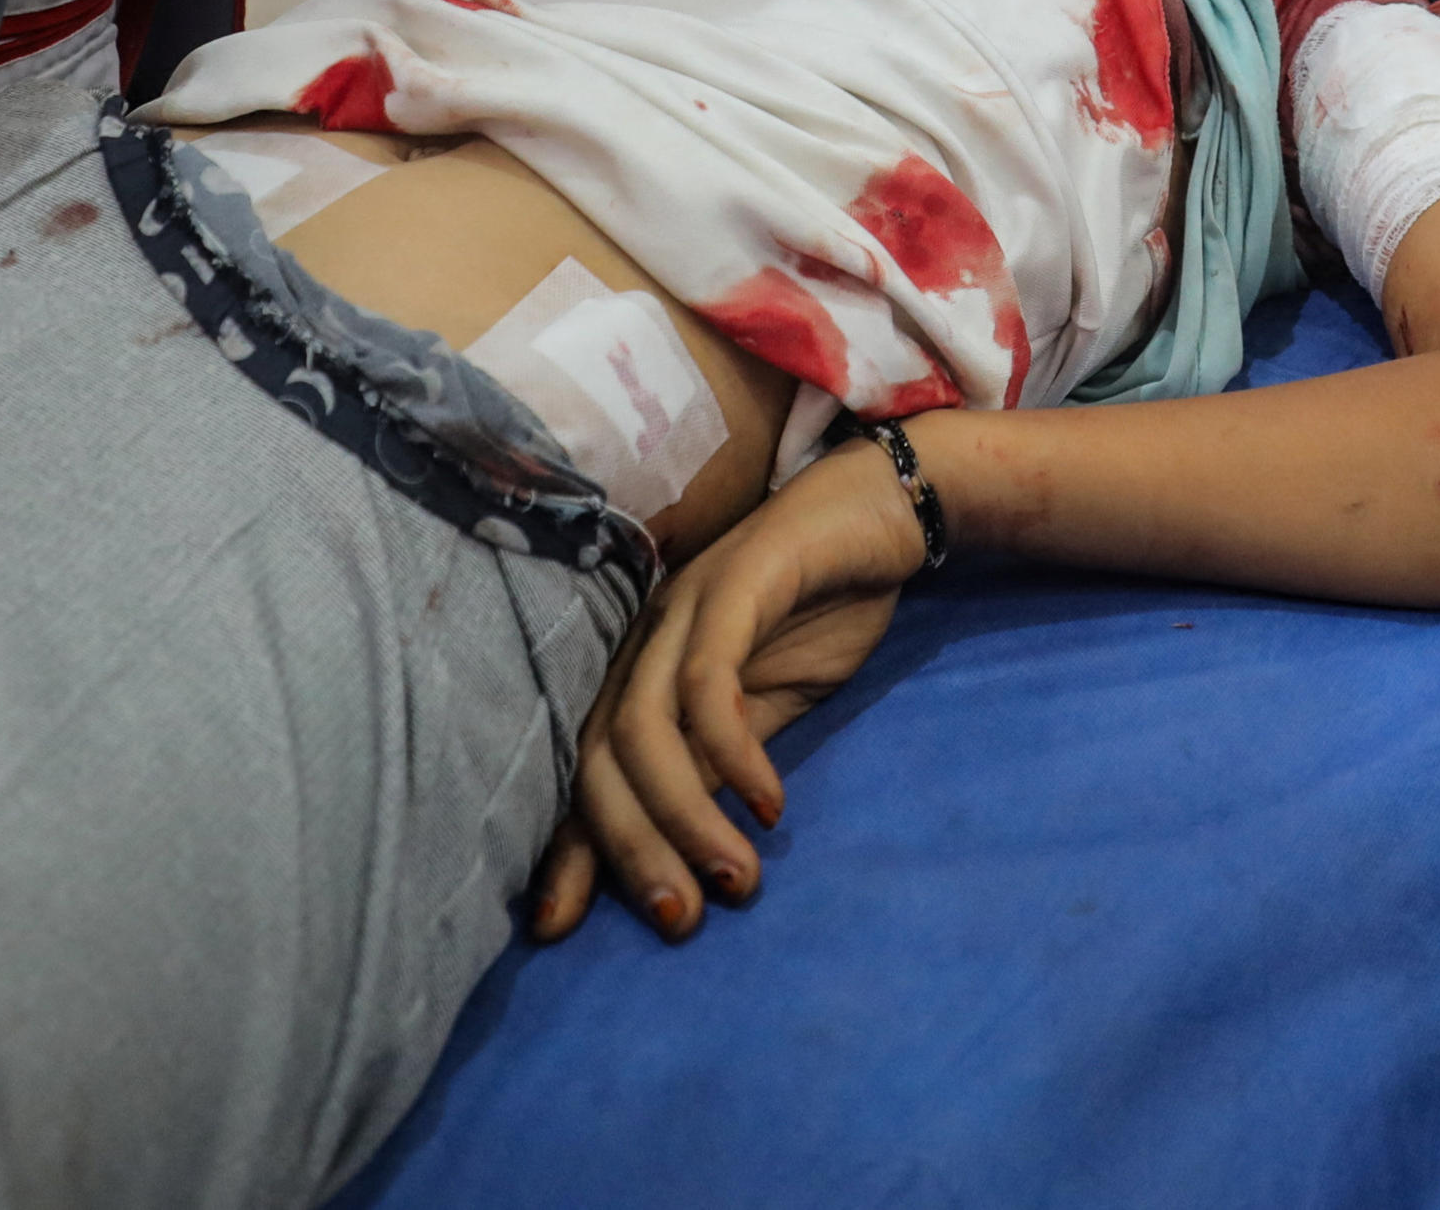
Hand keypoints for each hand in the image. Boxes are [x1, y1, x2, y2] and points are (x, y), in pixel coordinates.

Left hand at [534, 440, 920, 942]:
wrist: (881, 511)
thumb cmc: (818, 608)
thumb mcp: (765, 709)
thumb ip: (714, 766)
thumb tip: (678, 852)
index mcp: (642, 673)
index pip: (584, 769)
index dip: (568, 847)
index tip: (558, 927)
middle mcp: (644, 640)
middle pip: (600, 756)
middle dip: (629, 848)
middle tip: (677, 920)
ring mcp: (684, 607)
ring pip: (644, 726)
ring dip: (682, 815)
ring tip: (734, 880)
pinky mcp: (736, 582)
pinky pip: (710, 679)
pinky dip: (731, 749)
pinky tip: (768, 801)